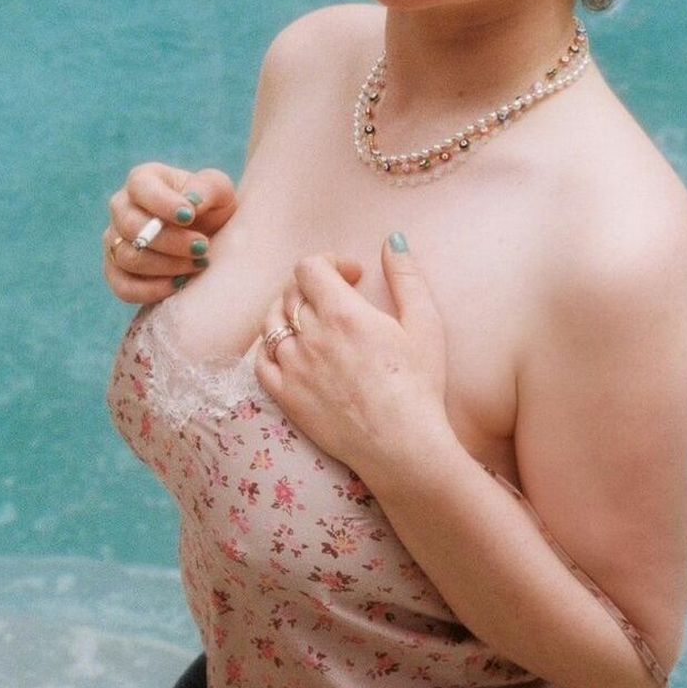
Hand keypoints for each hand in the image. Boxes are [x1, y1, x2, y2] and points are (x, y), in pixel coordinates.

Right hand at [103, 162, 236, 302]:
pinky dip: (150, 290)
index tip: (190, 217)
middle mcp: (122, 208)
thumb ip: (206, 189)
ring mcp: (115, 240)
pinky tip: (180, 284)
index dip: (163, 203)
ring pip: (128, 257)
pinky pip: (122, 286)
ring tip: (199, 264)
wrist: (211, 238)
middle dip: (170, 241)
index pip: (140, 187)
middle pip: (132, 226)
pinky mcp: (117, 272)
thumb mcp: (219, 190)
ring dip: (167, 265)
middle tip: (202, 247)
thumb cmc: (212, 207)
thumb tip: (191, 203)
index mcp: (144, 180)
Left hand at [254, 235, 452, 481]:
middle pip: (291, 291)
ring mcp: (293, 368)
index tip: (351, 275)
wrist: (403, 446)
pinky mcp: (286, 397)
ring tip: (313, 321)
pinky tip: (293, 350)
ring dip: (289, 312)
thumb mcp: (425, 323)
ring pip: (271, 322)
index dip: (328, 262)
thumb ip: (406, 277)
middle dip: (313, 286)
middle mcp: (310, 336)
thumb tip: (392, 240)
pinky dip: (271, 347)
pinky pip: (261, 361)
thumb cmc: (420, 385)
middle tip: (338, 298)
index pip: (309, 267)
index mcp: (343, 313)